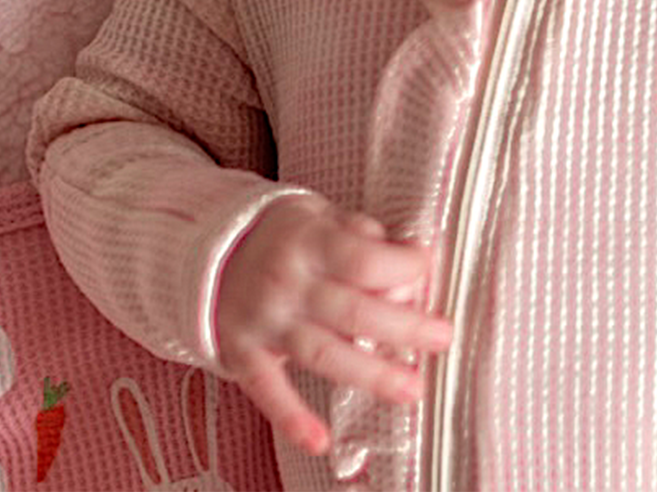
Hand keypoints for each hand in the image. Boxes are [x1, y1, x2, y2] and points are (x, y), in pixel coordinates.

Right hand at [214, 194, 451, 455]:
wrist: (212, 251)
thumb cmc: (287, 235)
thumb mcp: (321, 215)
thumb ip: (361, 236)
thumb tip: (408, 257)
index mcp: (310, 241)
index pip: (364, 259)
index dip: (403, 267)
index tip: (427, 268)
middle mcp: (287, 282)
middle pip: (354, 311)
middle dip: (405, 327)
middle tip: (443, 337)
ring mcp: (265, 321)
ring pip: (324, 354)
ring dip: (371, 374)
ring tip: (412, 389)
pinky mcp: (243, 354)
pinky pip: (268, 390)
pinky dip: (292, 417)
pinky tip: (321, 441)